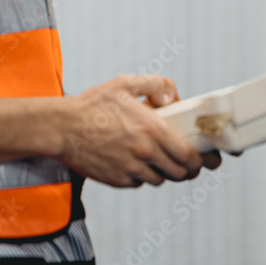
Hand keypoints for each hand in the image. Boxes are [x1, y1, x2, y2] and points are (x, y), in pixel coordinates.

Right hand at [59, 74, 204, 186]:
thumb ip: (156, 85)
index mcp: (154, 130)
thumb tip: (174, 97)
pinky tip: (136, 162)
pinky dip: (141, 176)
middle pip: (179, 173)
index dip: (200, 161)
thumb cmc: (94, 104)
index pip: (189, 156)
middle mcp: (145, 153)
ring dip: (163, 172)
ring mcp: (130, 169)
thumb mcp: (127, 83)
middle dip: (186, 169)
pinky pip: (138, 183)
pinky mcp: (116, 180)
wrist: (62, 127)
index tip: (202, 160)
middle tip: (185, 163)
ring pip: (159, 180)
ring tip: (159, 159)